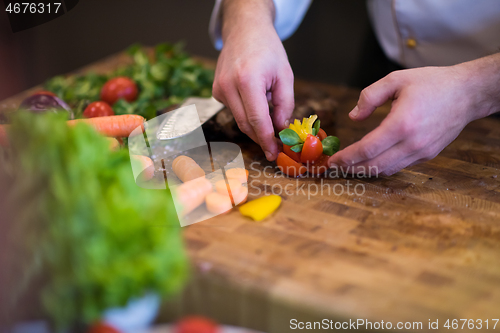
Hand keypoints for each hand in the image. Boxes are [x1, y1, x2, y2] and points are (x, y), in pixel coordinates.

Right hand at [212, 1, 294, 160]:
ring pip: (239, 119)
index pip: (258, 120)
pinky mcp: (216, 91)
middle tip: (275, 146)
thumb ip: (284, 105)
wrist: (244, 30)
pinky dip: (247, 112)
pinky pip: (234, 110)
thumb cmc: (268, 49)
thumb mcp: (285, 75)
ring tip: (270, 118)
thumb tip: (281, 129)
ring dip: (255, 125)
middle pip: (246, 124)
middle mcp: (229, 86)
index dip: (267, 140)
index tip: (274, 153)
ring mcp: (219, 89)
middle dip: (261, 137)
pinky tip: (255, 99)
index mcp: (248, 80)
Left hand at [328, 57, 499, 175]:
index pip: (367, 149)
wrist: (467, 93)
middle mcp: (412, 143)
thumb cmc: (432, 83)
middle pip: (374, 165)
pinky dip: (382, 167)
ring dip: (365, 171)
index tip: (332, 159)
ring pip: (387, 170)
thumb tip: (353, 117)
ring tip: (349, 166)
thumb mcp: (396, 79)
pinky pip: (399, 166)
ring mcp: (422, 152)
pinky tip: (370, 161)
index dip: (347, 157)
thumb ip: (370, 96)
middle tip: (335, 166)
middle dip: (351, 168)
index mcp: (402, 123)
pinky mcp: (428, 155)